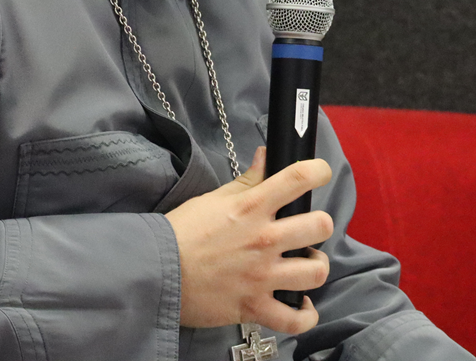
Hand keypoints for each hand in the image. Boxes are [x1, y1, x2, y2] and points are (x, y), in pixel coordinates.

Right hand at [165, 146, 333, 334]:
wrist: (155, 272)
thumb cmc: (182, 232)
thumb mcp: (214, 198)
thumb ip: (247, 180)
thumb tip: (266, 156)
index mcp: (251, 208)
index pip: (297, 178)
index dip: (318, 171)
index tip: (320, 173)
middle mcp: (263, 240)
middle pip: (320, 225)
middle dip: (320, 225)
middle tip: (307, 229)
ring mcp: (261, 276)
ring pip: (316, 271)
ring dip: (316, 266)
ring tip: (304, 264)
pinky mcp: (254, 307)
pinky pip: (294, 319)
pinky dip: (304, 315)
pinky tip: (302, 305)